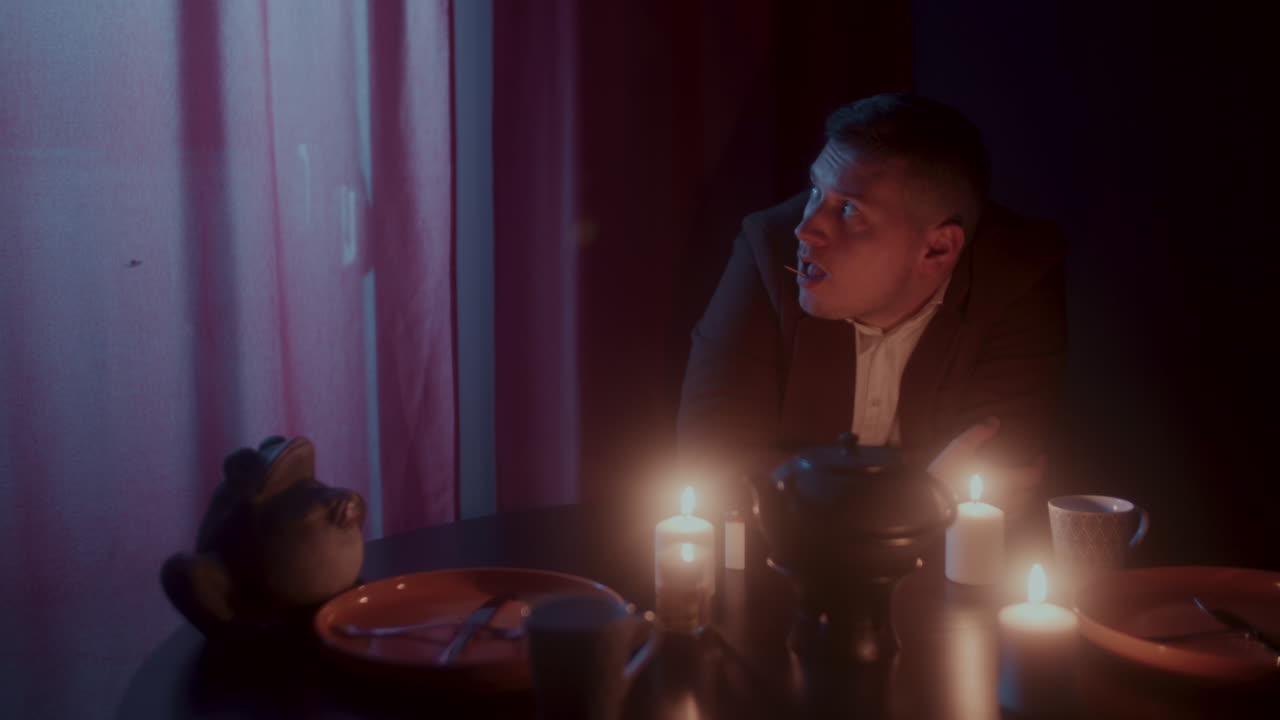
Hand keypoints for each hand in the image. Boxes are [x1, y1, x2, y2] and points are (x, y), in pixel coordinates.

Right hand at [928, 417, 1044, 515]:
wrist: (930, 505)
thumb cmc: (945, 476)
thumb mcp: (959, 448)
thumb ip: (978, 433)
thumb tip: (994, 420)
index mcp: (1003, 480)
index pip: (1032, 476)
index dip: (1039, 466)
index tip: (1040, 458)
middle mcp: (1006, 499)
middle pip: (1030, 493)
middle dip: (1032, 482)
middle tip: (1029, 473)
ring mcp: (999, 516)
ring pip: (1022, 509)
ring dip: (1024, 498)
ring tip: (1020, 490)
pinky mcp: (988, 527)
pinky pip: (1010, 522)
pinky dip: (1013, 513)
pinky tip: (1006, 508)